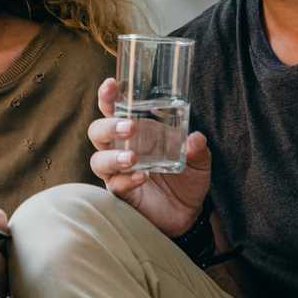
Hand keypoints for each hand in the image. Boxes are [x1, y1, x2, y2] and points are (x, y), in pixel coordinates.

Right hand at [89, 78, 210, 236]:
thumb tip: (195, 138)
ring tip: (132, 157)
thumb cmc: (187, 178)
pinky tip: (142, 177)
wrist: (188, 213)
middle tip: (130, 126)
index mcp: (136, 132)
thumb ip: (197, 148)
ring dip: (113, 156)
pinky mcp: (121, 194)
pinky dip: (127, 180)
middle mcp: (120, 148)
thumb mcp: (199, 161)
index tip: (112, 84)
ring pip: (98, 160)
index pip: (114, 109)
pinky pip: (114, 185)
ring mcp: (117, 172)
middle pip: (98, 131)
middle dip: (109, 126)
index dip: (108, 96)